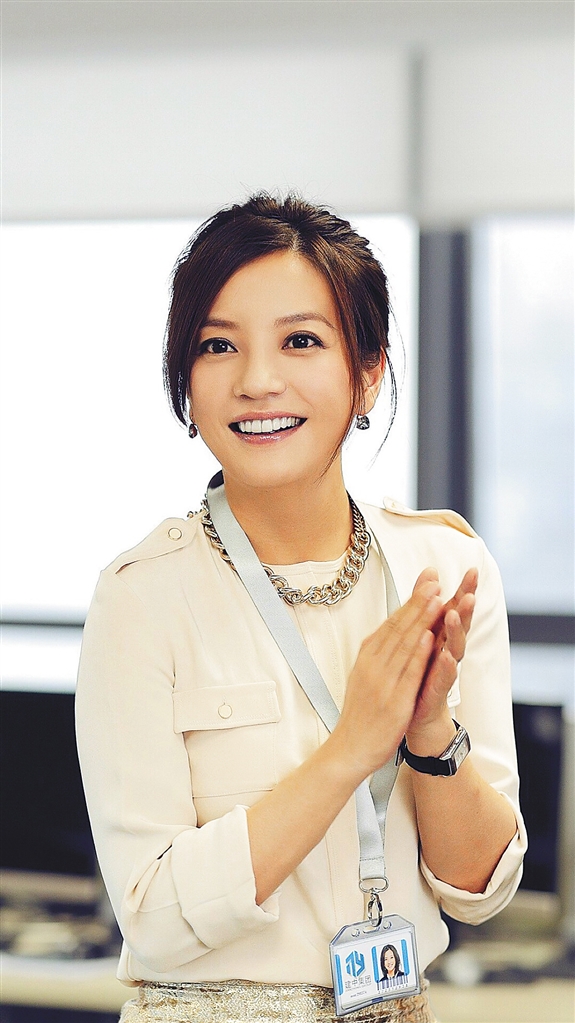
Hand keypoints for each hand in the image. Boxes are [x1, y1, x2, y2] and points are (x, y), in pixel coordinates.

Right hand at [330, 578, 442, 780]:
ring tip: (436, 597)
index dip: (410, 600)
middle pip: (398, 627)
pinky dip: (418, 652)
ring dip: (420, 618)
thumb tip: (391, 632)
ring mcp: (382, 681)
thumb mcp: (364, 677)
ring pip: (404, 644)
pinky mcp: (393, 700)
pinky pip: (408, 672)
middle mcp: (372, 665)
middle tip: (433, 579)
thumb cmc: (361, 715)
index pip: (391, 623)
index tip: (425, 581)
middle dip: (417, 601)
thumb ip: (378, 655)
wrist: (349, 749)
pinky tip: (429, 636)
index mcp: (367, 657)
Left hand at [406, 568, 476, 750]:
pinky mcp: (437, 691)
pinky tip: (446, 656)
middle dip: (466, 607)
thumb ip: (426, 605)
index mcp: (442, 635)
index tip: (472, 569)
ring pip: (454, 648)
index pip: (455, 608)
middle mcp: (447, 650)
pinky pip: (443, 677)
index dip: (464, 589)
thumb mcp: (422, 634)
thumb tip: (430, 573)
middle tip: (470, 590)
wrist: (417, 715)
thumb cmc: (421, 671)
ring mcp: (444, 670)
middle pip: (460, 625)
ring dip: (455, 631)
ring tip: (454, 615)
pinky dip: (444, 666)